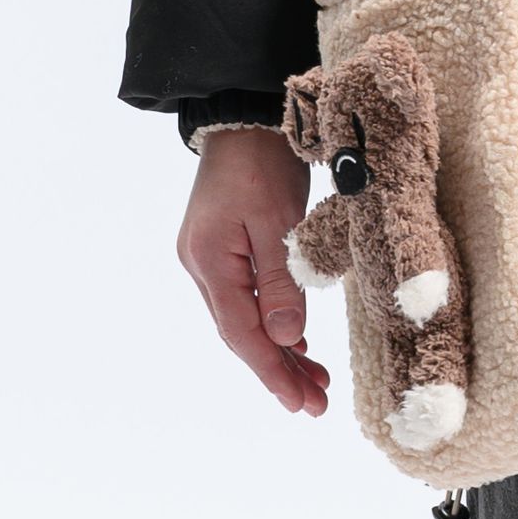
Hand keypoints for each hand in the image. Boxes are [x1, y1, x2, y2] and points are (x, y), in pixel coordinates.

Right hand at [178, 127, 330, 415]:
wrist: (243, 115)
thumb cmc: (261, 160)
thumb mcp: (277, 221)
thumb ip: (280, 283)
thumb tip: (283, 340)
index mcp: (210, 262)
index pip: (242, 334)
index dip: (272, 372)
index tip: (301, 403)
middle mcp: (202, 266)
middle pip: (241, 334)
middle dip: (278, 370)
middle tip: (315, 403)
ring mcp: (209, 258)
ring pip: (244, 319)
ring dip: (278, 350)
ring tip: (314, 380)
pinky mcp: (223, 248)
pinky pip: (247, 298)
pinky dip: (273, 322)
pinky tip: (296, 340)